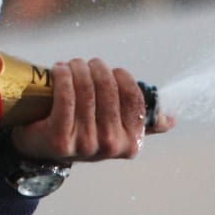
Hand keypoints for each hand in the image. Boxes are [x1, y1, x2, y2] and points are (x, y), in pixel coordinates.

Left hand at [10, 59, 168, 163]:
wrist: (43, 150)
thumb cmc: (83, 131)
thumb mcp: (114, 130)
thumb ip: (142, 123)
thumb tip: (170, 119)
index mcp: (130, 143)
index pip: (134, 99)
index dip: (122, 77)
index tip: (112, 70)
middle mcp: (110, 145)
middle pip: (108, 90)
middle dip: (97, 68)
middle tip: (87, 63)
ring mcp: (85, 144)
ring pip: (86, 90)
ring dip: (78, 68)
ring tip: (72, 65)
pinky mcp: (59, 138)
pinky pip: (66, 97)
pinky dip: (64, 76)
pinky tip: (60, 69)